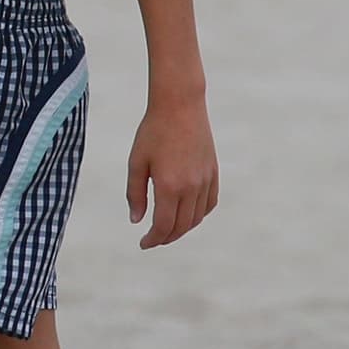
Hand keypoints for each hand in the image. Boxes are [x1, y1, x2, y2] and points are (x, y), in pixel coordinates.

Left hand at [126, 98, 217, 248]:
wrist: (180, 104)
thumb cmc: (153, 131)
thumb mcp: (136, 162)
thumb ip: (135, 193)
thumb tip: (137, 220)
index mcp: (169, 186)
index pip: (164, 226)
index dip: (153, 239)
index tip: (143, 243)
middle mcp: (191, 187)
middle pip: (181, 226)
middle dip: (166, 237)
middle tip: (153, 239)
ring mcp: (205, 180)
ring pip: (197, 217)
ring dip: (182, 228)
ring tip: (167, 228)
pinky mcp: (213, 172)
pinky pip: (209, 203)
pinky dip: (198, 214)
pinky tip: (187, 213)